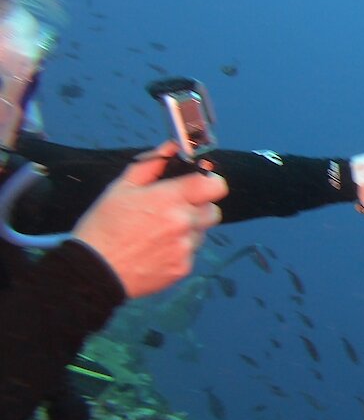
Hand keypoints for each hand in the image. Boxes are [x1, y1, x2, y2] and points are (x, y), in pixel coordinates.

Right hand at [72, 142, 227, 297]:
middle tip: (173, 210)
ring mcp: (185, 248)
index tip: (199, 184)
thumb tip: (170, 147)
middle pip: (212, 210)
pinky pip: (191, 253)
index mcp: (170, 199)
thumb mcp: (120, 188)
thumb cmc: (103, 228)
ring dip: (188, 229)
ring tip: (157, 232)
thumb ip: (151, 165)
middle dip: (198, 207)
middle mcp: (183, 223)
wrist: (92, 272)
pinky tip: (155, 249)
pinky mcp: (183, 268)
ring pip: (202, 232)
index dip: (210, 182)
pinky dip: (179, 249)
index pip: (215, 186)